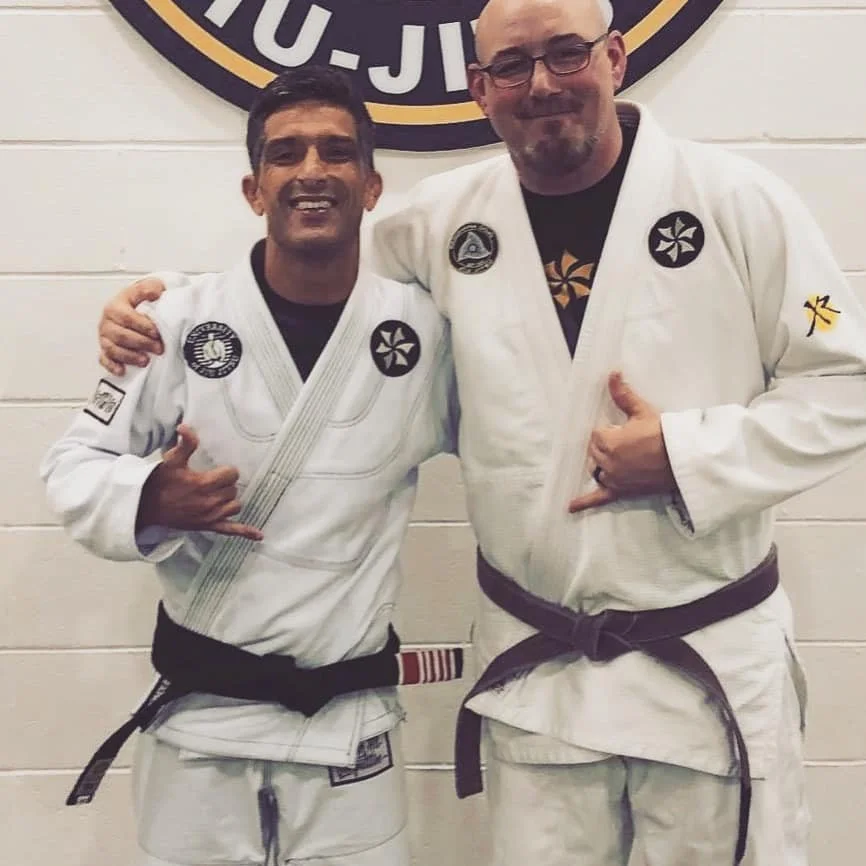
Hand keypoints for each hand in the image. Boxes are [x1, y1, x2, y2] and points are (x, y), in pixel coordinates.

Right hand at [99, 278, 165, 375]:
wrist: (136, 309)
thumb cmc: (141, 302)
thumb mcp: (147, 289)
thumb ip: (150, 288)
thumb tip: (156, 291)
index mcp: (115, 306)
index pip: (126, 317)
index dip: (142, 326)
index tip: (156, 332)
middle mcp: (107, 322)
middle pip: (120, 335)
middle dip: (141, 343)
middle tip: (159, 348)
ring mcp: (105, 337)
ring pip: (112, 349)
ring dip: (129, 356)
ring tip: (145, 360)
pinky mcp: (106, 350)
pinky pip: (104, 359)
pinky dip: (112, 366)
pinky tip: (123, 370)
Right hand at [137, 424, 262, 540]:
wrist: (145, 506)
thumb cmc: (159, 482)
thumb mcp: (172, 460)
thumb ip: (184, 444)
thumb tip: (185, 427)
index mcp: (204, 484)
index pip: (231, 474)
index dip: (226, 471)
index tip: (217, 471)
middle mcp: (210, 501)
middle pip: (233, 490)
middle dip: (226, 484)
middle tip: (213, 482)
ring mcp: (210, 516)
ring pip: (235, 506)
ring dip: (230, 500)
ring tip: (219, 495)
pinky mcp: (207, 526)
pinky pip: (230, 530)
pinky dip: (245, 532)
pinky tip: (259, 536)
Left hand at [568, 372, 676, 513]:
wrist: (684, 459)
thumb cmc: (663, 433)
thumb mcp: (642, 411)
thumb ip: (623, 394)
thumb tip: (612, 373)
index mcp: (607, 441)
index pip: (596, 435)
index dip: (609, 432)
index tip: (624, 431)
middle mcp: (606, 461)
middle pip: (595, 453)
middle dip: (606, 447)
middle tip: (626, 443)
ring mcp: (613, 478)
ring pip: (597, 471)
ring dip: (602, 465)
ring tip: (614, 461)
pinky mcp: (621, 492)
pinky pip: (598, 499)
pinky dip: (584, 503)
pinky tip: (570, 508)